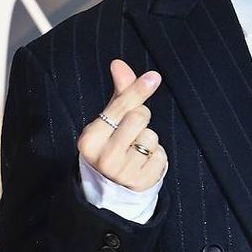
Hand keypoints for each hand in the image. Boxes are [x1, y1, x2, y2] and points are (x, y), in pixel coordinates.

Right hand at [77, 60, 167, 190]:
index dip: (138, 90)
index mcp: (90, 139)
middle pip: (139, 117)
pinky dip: (156, 155)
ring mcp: (124, 172)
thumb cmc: (111, 144)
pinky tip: (143, 163)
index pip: (120, 107)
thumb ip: (119, 93)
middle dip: (141, 119)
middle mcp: (104, 157)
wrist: (110, 188)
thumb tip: (118, 63)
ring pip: (152, 137)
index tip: (153, 77)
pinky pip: (161, 155)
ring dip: (149, 140)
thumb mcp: (109, 121)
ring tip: (135, 150)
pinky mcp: (142, 181)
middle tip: (131, 131)